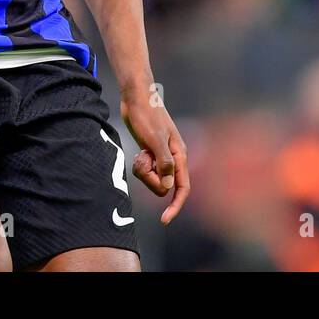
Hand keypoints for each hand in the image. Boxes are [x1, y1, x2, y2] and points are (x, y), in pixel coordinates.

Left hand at [121, 94, 189, 224]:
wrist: (136, 97)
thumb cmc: (147, 115)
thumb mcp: (154, 139)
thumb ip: (163, 163)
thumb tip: (168, 187)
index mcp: (179, 155)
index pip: (182, 187)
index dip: (175, 206)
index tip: (164, 220)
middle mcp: (173, 158)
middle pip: (164, 186)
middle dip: (151, 180)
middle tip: (143, 160)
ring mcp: (162, 157)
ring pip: (154, 180)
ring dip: (144, 172)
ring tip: (141, 153)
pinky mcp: (151, 154)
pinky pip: (146, 171)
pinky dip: (140, 166)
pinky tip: (139, 151)